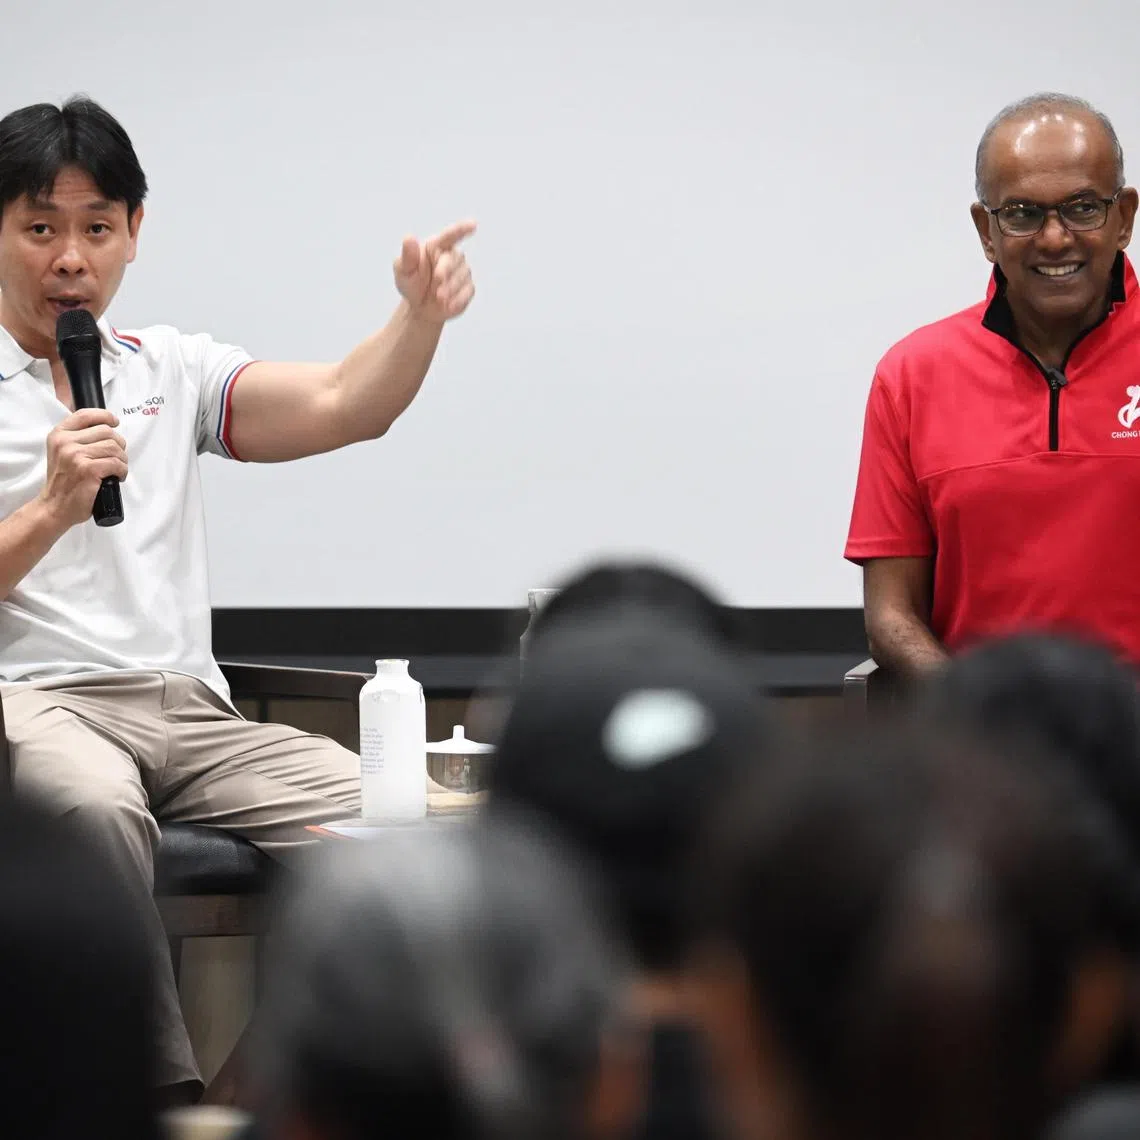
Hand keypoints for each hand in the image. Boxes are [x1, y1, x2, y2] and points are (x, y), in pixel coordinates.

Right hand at [38, 408, 127, 529]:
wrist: (55, 507)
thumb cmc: (64, 481)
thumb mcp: (62, 452)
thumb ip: (78, 438)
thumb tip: (108, 428)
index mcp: (59, 434)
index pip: (86, 415)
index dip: (105, 416)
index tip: (115, 422)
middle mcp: (65, 442)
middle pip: (106, 431)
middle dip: (118, 444)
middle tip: (117, 457)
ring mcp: (76, 455)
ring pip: (114, 447)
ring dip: (122, 459)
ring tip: (116, 469)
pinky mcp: (88, 469)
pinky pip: (116, 463)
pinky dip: (122, 471)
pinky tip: (117, 477)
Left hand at [393, 219, 476, 323]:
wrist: (420, 307)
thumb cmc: (411, 283)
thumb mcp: (403, 270)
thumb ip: (407, 255)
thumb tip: (409, 238)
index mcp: (436, 246)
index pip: (450, 235)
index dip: (462, 229)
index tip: (473, 225)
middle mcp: (452, 256)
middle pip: (455, 259)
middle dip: (445, 272)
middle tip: (436, 287)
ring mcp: (462, 272)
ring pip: (462, 277)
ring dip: (449, 289)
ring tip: (438, 298)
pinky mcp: (468, 288)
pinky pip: (467, 292)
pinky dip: (457, 300)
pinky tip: (447, 305)